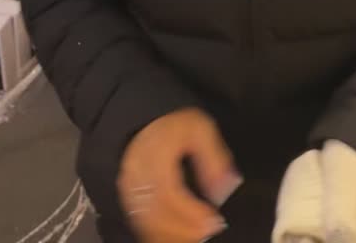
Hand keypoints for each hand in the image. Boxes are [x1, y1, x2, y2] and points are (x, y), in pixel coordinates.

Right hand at [117, 108, 241, 242]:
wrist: (146, 123)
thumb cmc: (174, 126)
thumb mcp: (200, 129)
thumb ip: (214, 159)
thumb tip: (228, 186)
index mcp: (154, 154)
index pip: (168, 192)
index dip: (192, 212)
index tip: (215, 220)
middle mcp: (136, 174)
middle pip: (156, 214)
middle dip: (185, 230)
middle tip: (210, 230)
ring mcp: (128, 189)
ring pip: (147, 224)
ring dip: (174, 235)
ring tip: (199, 234)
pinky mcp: (127, 199)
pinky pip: (141, 224)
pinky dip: (161, 234)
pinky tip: (180, 234)